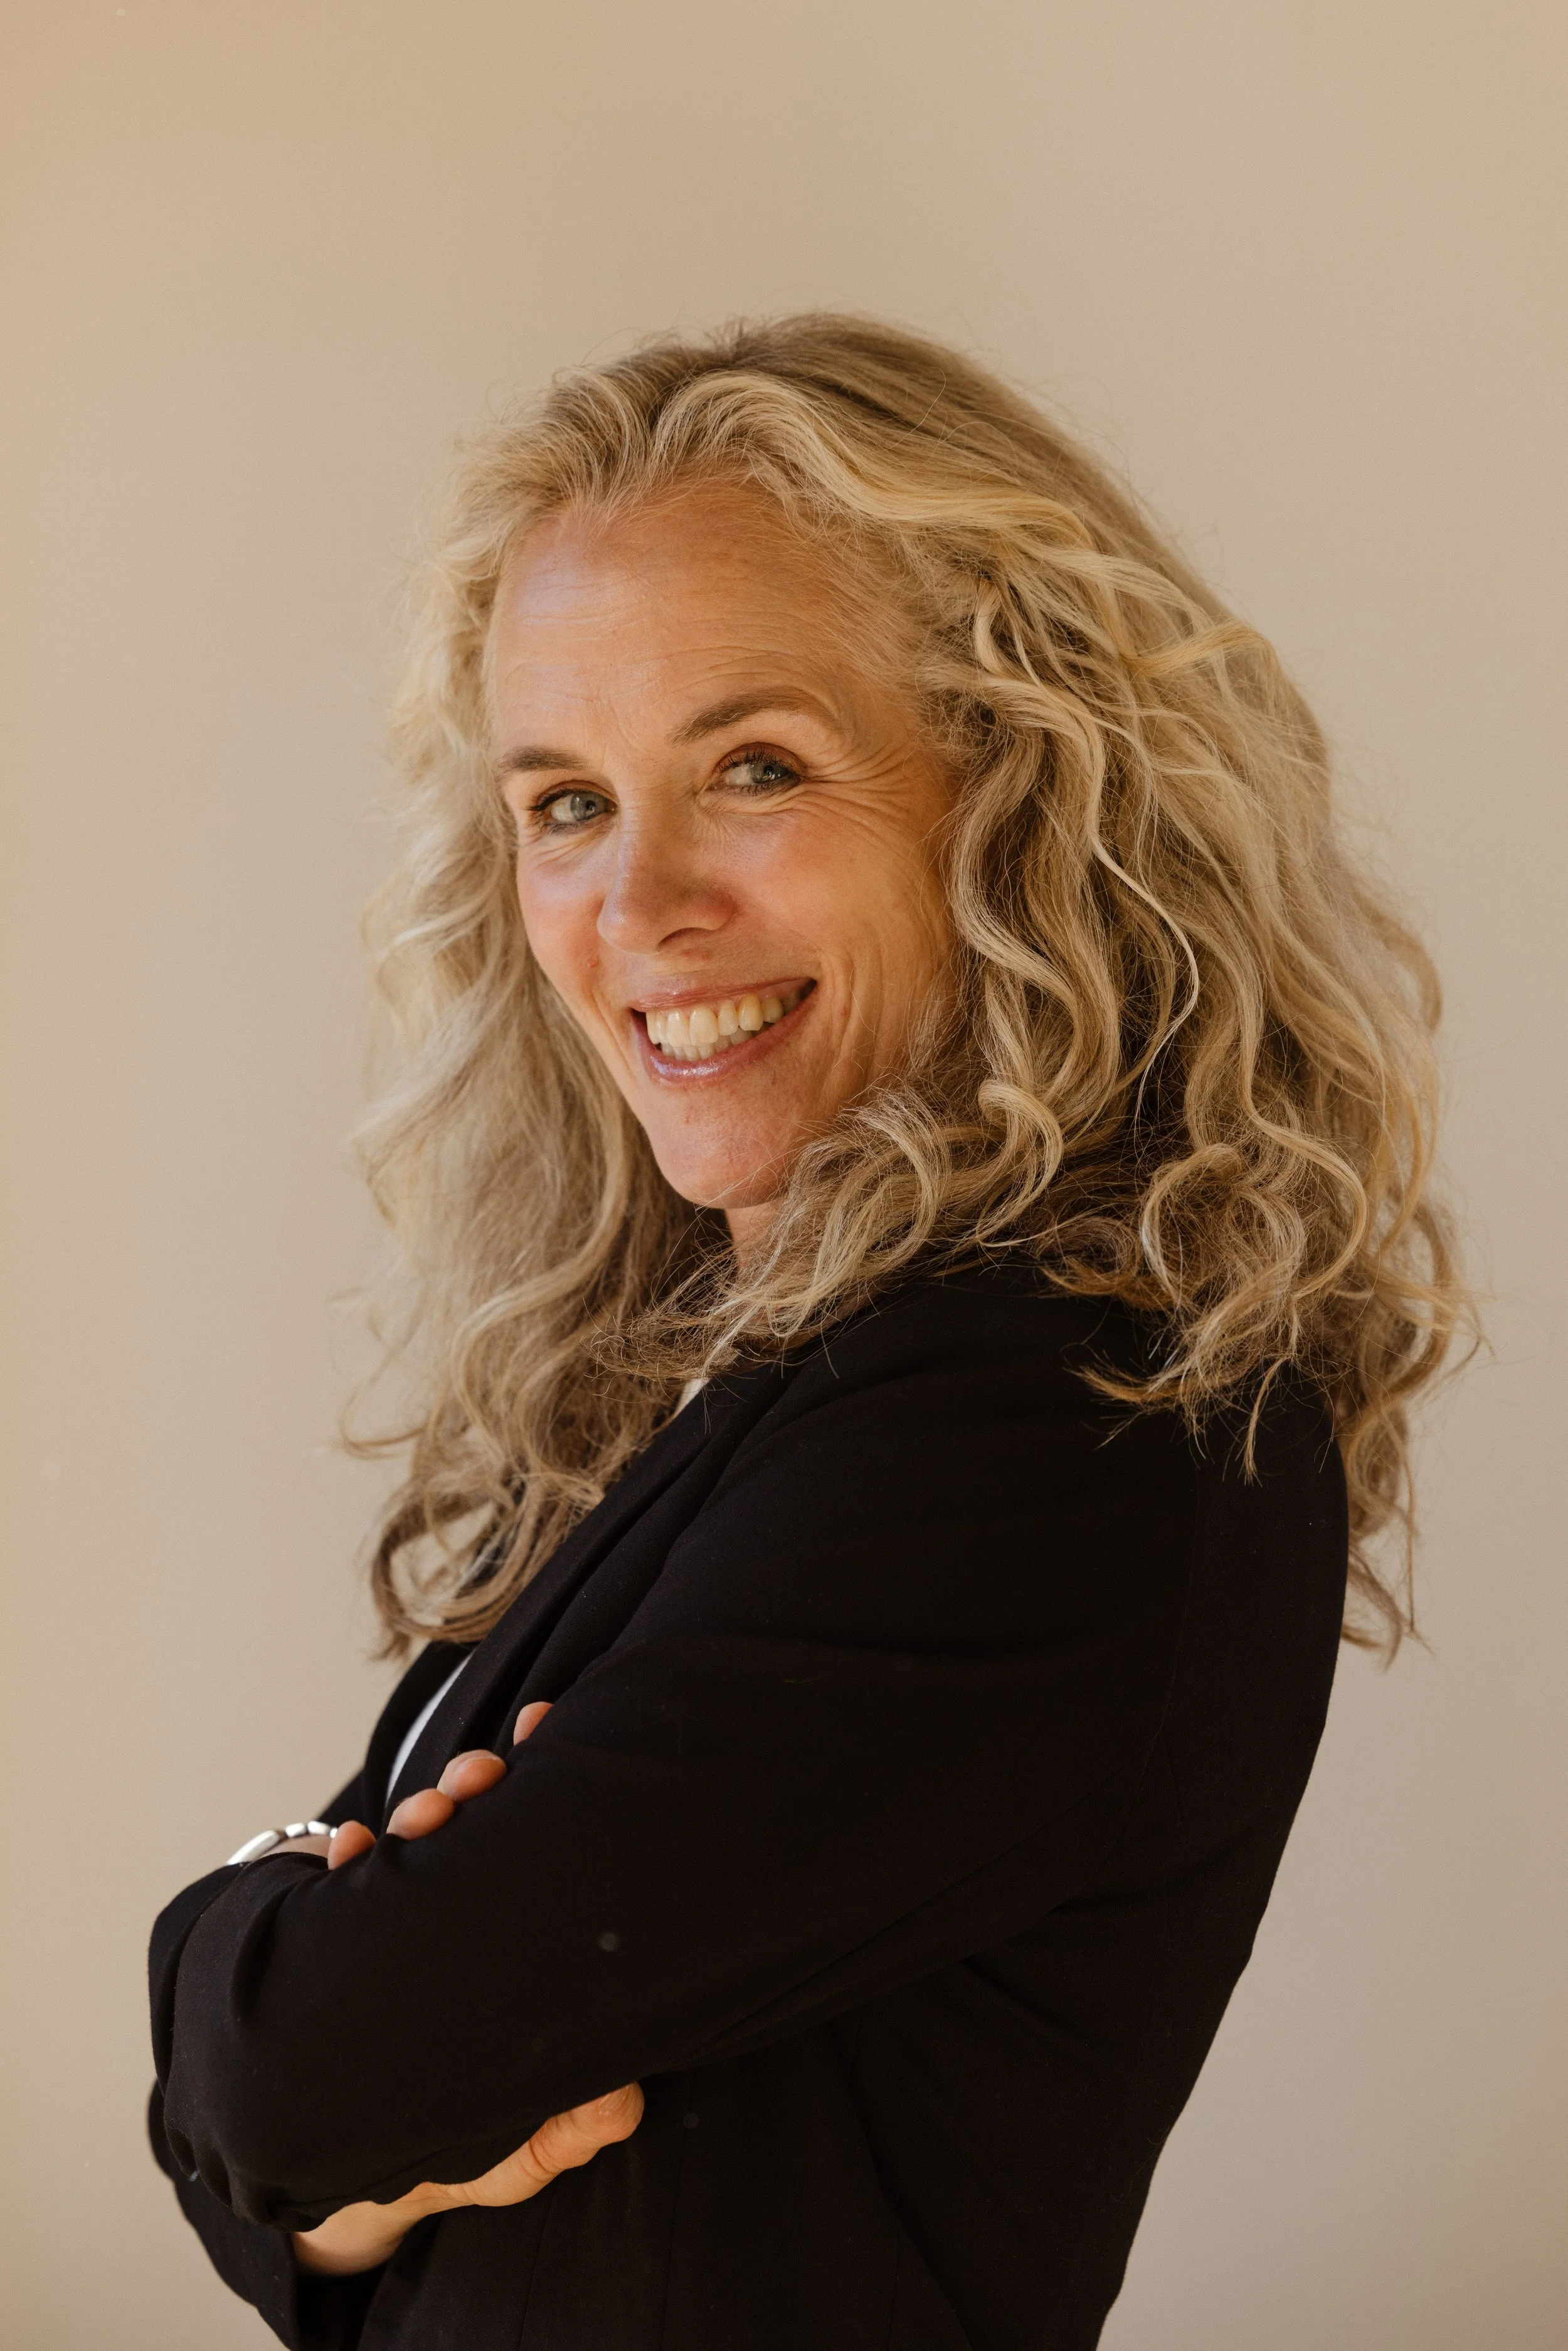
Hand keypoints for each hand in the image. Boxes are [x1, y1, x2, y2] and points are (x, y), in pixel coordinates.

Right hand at [277, 1700, 636, 2277]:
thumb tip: (623, 2101)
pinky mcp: (335, 1951)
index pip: (535, 1852)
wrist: (357, 2189)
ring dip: (418, 1814)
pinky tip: (348, 1847)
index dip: (544, 1789)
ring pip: (411, 1846)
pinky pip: (334, 1892)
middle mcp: (459, 1922)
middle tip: (483, 1776)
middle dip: (475, 1784)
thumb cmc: (458, 2149)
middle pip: (472, 1827)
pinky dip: (340, 1861)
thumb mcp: (520, 2153)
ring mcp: (399, 1928)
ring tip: (424, 1814)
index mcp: (514, 1948)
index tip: (549, 1735)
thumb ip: (569, 2133)